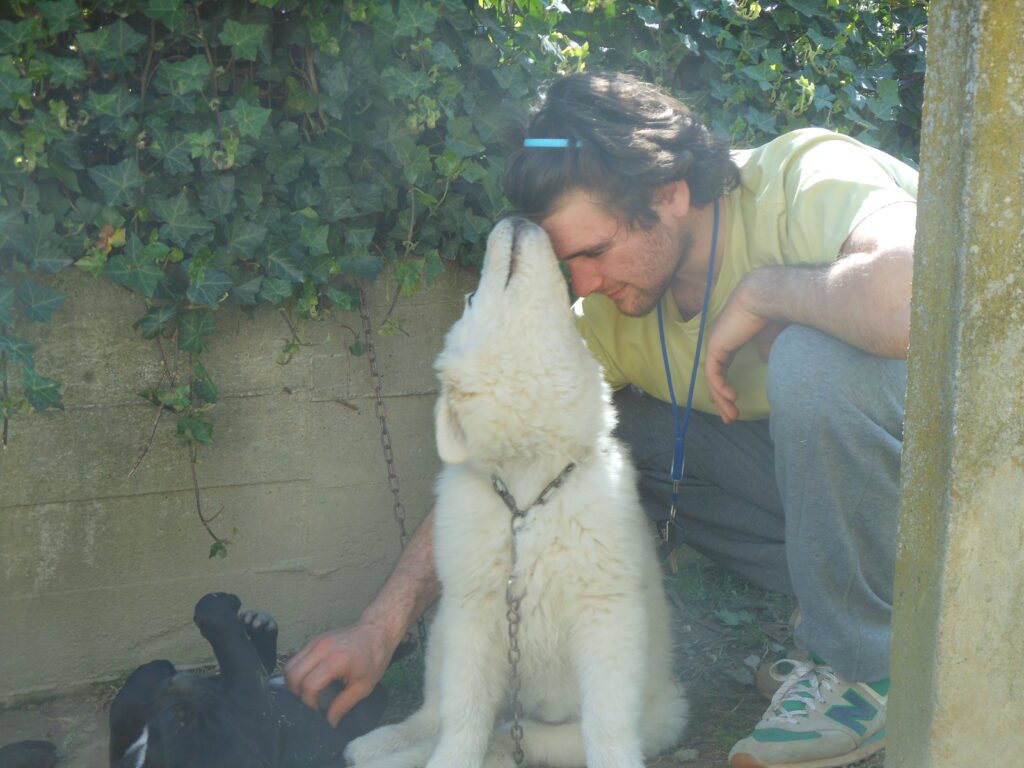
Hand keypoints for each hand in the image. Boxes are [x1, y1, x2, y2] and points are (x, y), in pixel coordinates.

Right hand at [284, 620, 393, 726]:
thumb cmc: (375, 658)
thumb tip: (330, 722)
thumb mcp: (364, 686)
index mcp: (335, 661)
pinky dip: (298, 671)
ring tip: (308, 691)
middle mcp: (320, 649)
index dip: (309, 703)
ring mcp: (315, 641)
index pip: (309, 686)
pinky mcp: (314, 639)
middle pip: (292, 674)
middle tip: (310, 701)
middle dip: (296, 693)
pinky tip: (310, 678)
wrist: (378, 631)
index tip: (317, 710)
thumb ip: (343, 705)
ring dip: (294, 682)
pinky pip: (296, 657)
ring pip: (290, 665)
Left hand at [704, 278, 783, 423]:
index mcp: (731, 340)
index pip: (723, 368)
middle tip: (730, 418)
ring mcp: (716, 344)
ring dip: (721, 400)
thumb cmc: (774, 313)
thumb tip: (765, 359)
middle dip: (721, 400)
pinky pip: (714, 374)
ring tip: (731, 416)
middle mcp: (720, 343)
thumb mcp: (770, 338)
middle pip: (715, 377)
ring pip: (713, 379)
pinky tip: (732, 398)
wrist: (768, 297)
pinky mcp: (716, 346)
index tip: (734, 404)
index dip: (726, 387)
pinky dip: (721, 388)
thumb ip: (764, 349)